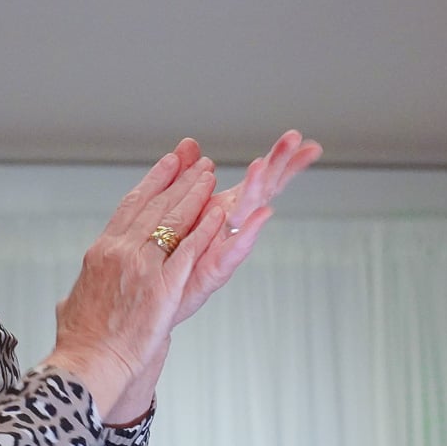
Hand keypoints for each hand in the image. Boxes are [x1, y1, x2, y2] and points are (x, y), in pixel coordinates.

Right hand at [43, 146, 215, 418]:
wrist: (87, 363)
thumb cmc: (79, 342)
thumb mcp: (73, 305)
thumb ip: (77, 295)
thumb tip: (69, 300)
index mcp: (101, 251)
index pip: (130, 206)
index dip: (153, 181)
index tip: (170, 163)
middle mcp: (120, 251)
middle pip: (155, 206)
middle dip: (180, 181)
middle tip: (199, 163)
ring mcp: (142, 267)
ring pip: (173, 221)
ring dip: (195, 196)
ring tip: (211, 177)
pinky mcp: (163, 288)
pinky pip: (190, 251)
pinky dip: (206, 229)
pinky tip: (218, 213)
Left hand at [172, 130, 320, 324]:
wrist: (148, 308)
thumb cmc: (169, 262)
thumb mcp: (177, 211)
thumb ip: (188, 176)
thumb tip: (190, 144)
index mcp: (225, 210)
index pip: (258, 179)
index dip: (278, 158)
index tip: (298, 137)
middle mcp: (230, 227)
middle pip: (260, 190)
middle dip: (277, 164)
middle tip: (293, 139)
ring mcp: (223, 248)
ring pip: (245, 214)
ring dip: (256, 189)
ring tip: (262, 164)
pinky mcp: (210, 273)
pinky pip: (230, 254)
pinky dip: (246, 235)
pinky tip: (260, 216)